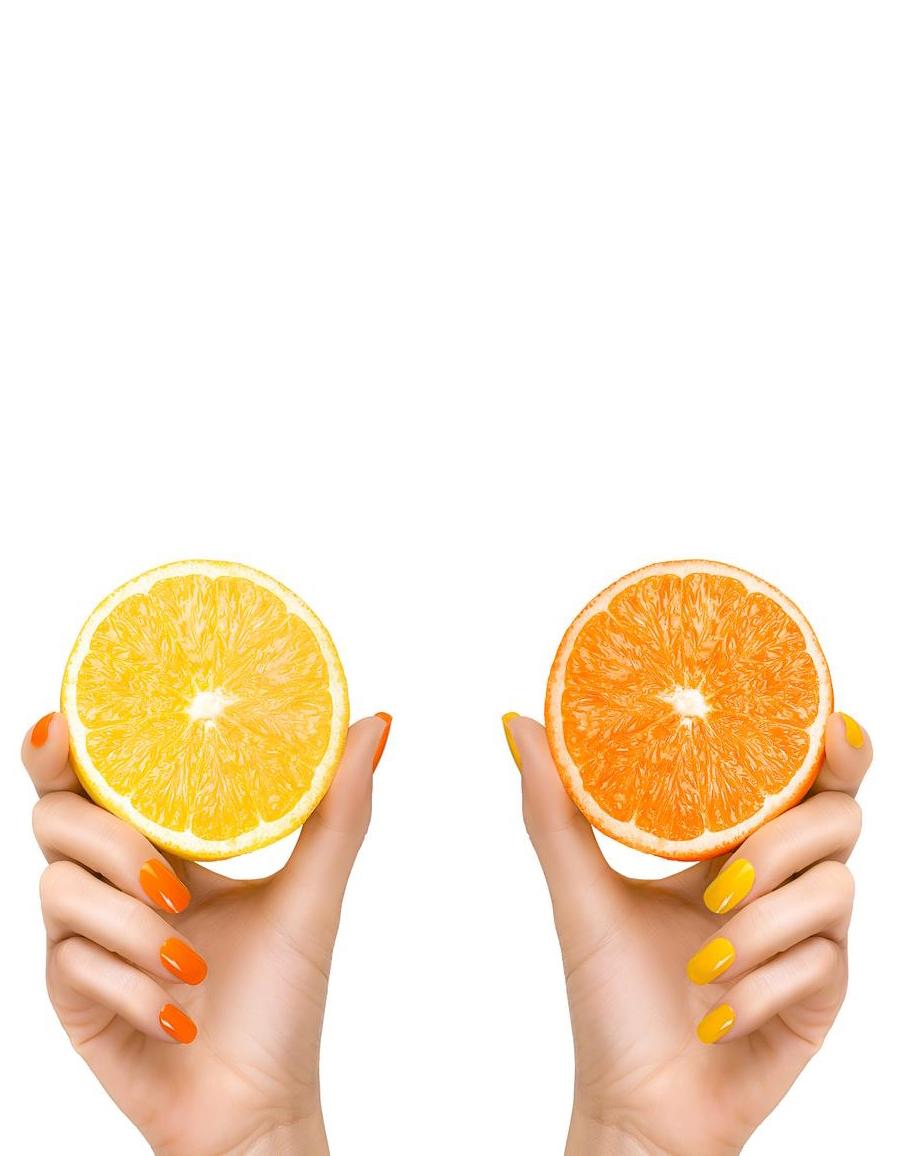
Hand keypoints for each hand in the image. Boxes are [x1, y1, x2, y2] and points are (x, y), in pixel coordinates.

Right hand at [24, 710, 391, 1155]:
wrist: (256, 1103)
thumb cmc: (282, 997)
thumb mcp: (313, 895)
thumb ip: (338, 808)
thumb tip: (378, 720)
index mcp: (165, 842)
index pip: (101, 775)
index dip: (67, 745)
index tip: (64, 718)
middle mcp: (115, 878)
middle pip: (57, 817)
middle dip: (110, 840)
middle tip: (168, 877)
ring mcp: (86, 934)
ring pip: (59, 888)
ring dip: (134, 926)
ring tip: (190, 959)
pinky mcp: (70, 991)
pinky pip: (73, 963)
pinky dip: (135, 988)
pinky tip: (180, 1016)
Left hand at [504, 711, 870, 1155]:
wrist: (636, 1103)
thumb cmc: (610, 997)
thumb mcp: (580, 895)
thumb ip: (554, 808)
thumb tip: (514, 719)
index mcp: (728, 843)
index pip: (791, 777)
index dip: (825, 744)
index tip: (829, 719)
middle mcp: (777, 879)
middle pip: (836, 818)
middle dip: (781, 843)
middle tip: (725, 878)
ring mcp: (807, 935)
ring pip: (835, 887)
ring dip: (759, 927)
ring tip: (702, 963)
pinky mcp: (824, 992)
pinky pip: (821, 964)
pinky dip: (758, 988)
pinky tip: (713, 1017)